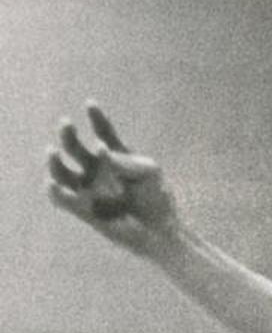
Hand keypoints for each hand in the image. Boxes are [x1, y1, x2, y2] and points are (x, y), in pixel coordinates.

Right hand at [46, 102, 177, 253]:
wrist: (159, 228)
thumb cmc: (156, 196)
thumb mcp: (147, 171)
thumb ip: (125, 160)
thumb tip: (100, 154)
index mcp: (116, 156)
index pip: (103, 132)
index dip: (96, 118)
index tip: (90, 103)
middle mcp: (98, 170)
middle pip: (77, 148)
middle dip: (69, 135)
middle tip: (65, 123)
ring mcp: (89, 189)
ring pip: (63, 173)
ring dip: (55, 162)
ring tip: (52, 151)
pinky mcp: (84, 210)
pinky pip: (63, 200)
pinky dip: (55, 192)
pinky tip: (51, 183)